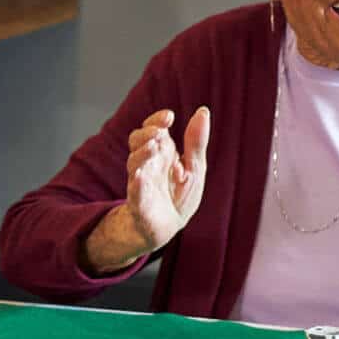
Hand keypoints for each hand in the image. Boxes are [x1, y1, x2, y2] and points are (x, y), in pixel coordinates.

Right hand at [124, 107, 209, 253]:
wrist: (169, 226)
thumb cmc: (179, 195)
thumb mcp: (194, 167)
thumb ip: (196, 142)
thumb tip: (203, 111)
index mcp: (161, 152)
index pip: (153, 129)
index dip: (157, 120)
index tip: (169, 116)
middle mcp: (148, 163)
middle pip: (137, 141)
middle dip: (145, 134)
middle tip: (158, 133)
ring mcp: (141, 182)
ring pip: (134, 163)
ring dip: (142, 154)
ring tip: (153, 146)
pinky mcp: (139, 203)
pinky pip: (135, 192)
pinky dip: (137, 184)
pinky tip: (141, 176)